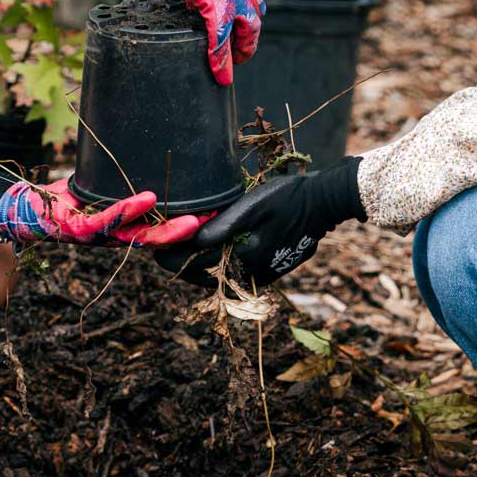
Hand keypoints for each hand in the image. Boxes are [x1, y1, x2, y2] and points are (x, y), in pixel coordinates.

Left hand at [0, 178, 202, 247]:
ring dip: (166, 229)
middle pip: (155, 240)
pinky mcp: (77, 228)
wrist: (23, 208)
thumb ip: (118, 176)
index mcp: (120, 227)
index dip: (184, 225)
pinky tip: (146, 199)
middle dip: (185, 232)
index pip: (157, 229)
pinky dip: (127, 209)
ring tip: (191, 219)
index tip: (213, 212)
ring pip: (137, 236)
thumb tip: (143, 144)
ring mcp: (96, 235)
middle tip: (213, 222)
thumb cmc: (62, 197)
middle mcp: (112, 236)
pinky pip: (106, 220)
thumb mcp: (96, 185)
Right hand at [133, 0, 264, 85]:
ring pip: (244, 31)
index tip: (242, 25)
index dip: (248, 13)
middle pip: (254, 15)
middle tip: (243, 51)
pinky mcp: (216, 6)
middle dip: (250, 36)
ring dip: (242, 50)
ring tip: (235, 64)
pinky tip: (222, 75)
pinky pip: (222, 40)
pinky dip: (222, 60)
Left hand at [150, 157, 364, 286]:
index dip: (171, 258)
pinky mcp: (269, 273)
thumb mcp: (253, 206)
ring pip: (218, 278)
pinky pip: (233, 275)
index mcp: (244, 256)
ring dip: (197, 268)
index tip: (152, 250)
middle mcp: (251, 272)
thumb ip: (223, 226)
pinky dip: (217, 267)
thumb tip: (192, 241)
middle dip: (181, 265)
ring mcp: (261, 275)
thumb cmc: (287, 197)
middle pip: (204, 276)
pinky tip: (209, 254)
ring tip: (179, 253)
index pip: (196, 264)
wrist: (323, 204)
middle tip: (161, 251)